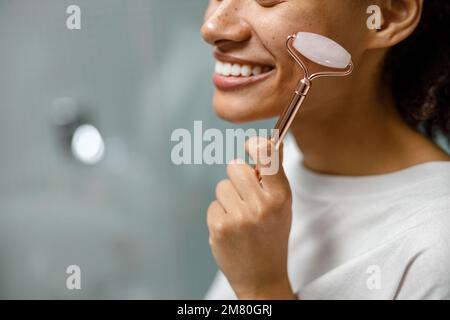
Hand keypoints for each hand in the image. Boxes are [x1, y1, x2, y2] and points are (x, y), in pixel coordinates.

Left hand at [207, 136, 294, 299]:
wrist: (262, 277)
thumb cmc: (272, 236)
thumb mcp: (283, 206)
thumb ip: (275, 175)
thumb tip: (270, 142)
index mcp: (280, 197)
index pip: (267, 156)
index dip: (256, 145)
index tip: (250, 145)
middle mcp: (261, 206)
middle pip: (235, 167)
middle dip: (237, 177)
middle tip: (245, 195)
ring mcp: (238, 218)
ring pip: (222, 187)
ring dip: (228, 198)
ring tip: (241, 218)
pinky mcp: (219, 228)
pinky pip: (214, 205)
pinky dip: (220, 215)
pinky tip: (231, 229)